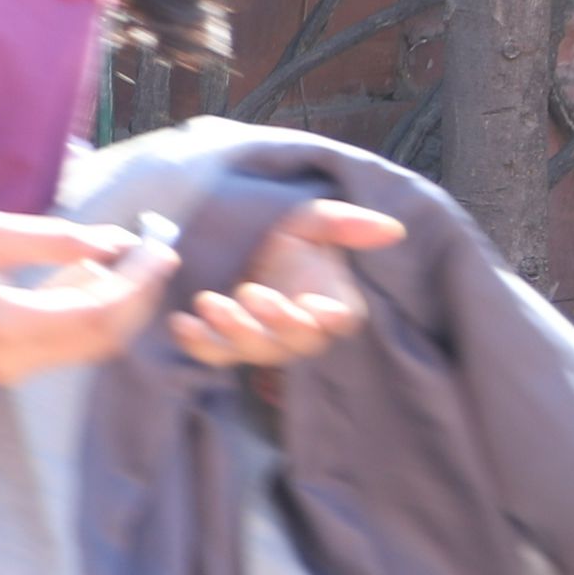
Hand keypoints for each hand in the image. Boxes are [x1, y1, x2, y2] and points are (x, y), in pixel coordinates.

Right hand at [0, 212, 177, 386]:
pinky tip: (89, 277)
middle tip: (155, 253)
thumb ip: (57, 240)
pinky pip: (65, 345)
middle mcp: (18, 360)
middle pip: (105, 337)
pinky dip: (87, 313)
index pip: (100, 310)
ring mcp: (13, 371)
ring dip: (116, 305)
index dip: (138, 281)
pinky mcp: (8, 368)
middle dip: (138, 295)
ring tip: (130, 260)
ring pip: (89, 344)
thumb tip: (115, 242)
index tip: (161, 247)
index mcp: (10, 324)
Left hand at [170, 199, 401, 366]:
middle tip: (251, 293)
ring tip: (208, 303)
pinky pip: (214, 352)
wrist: (250, 244)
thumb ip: (347, 224)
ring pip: (252, 349)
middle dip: (274, 322)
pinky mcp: (227, 341)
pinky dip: (196, 343)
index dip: (329, 317)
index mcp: (331, 305)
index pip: (339, 320)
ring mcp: (263, 339)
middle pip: (294, 340)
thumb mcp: (315, 222)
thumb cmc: (292, 238)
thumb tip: (393, 230)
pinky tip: (180, 323)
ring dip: (232, 331)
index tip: (315, 305)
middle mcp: (300, 330)